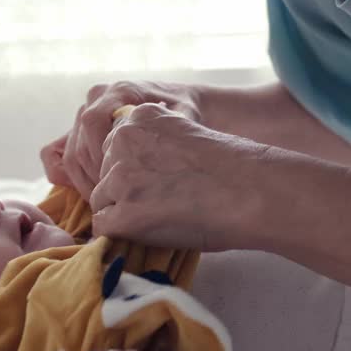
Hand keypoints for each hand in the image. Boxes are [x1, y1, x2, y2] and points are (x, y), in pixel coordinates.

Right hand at [41, 80, 205, 196]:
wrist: (179, 102)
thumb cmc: (185, 111)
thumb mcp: (185, 115)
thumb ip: (174, 126)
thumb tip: (161, 149)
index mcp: (120, 90)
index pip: (92, 122)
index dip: (98, 156)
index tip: (116, 181)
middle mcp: (98, 97)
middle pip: (78, 142)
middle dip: (93, 177)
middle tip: (112, 200)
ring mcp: (85, 111)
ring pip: (68, 153)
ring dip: (82, 182)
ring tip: (106, 201)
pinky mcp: (77, 129)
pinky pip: (54, 153)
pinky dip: (67, 176)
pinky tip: (90, 190)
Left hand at [89, 103, 265, 251]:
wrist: (249, 189)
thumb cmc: (231, 165)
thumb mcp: (184, 132)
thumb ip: (156, 143)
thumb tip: (142, 170)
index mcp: (140, 116)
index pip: (115, 146)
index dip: (134, 168)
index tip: (156, 181)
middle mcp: (123, 140)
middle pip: (104, 171)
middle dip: (125, 189)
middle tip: (159, 202)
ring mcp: (120, 177)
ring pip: (101, 199)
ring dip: (123, 211)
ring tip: (160, 218)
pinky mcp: (123, 213)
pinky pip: (103, 227)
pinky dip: (122, 234)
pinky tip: (149, 233)